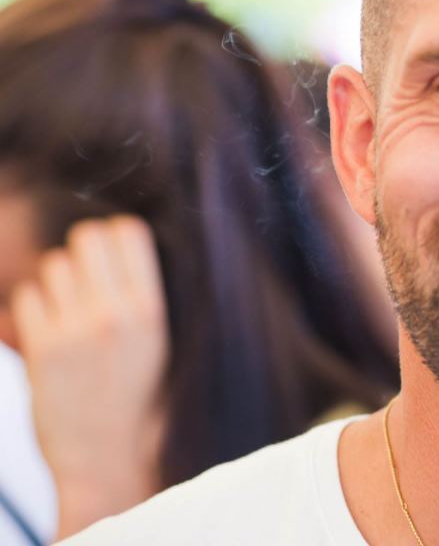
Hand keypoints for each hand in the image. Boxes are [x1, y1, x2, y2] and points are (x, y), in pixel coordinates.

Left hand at [12, 216, 168, 537]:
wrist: (108, 460)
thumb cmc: (135, 402)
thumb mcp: (156, 345)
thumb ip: (138, 299)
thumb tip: (111, 246)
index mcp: (152, 310)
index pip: (128, 233)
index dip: (114, 235)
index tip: (110, 253)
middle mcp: (116, 314)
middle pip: (86, 239)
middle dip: (81, 253)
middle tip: (83, 279)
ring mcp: (77, 330)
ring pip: (53, 266)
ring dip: (54, 281)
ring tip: (65, 310)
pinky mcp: (42, 350)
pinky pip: (26, 298)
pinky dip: (31, 308)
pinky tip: (46, 330)